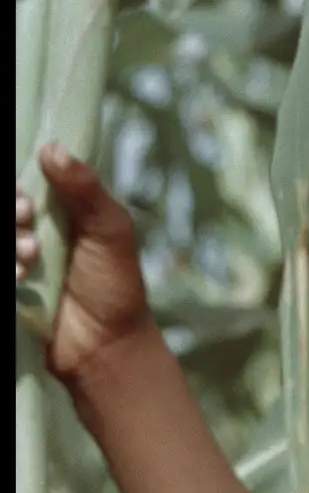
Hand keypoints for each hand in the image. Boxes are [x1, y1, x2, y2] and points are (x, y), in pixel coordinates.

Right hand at [16, 143, 153, 386]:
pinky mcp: (9, 285)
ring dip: (6, 237)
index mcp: (54, 209)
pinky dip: (5, 265)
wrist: (106, 343)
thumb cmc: (115, 284)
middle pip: (7, 206)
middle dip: (9, 210)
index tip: (28, 199)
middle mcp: (27, 229)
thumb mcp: (110, 231)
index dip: (16, 186)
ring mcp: (14, 257)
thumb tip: (52, 149)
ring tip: (29, 256)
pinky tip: (18, 277)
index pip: (21, 182)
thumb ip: (85, 190)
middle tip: (26, 221)